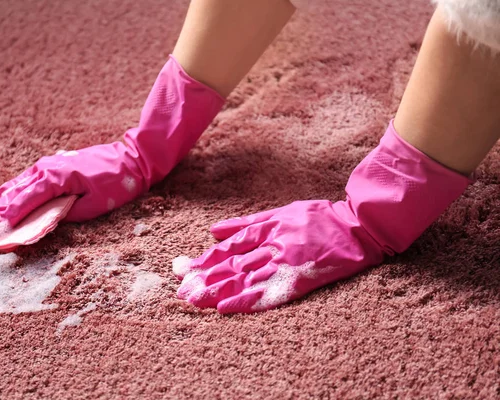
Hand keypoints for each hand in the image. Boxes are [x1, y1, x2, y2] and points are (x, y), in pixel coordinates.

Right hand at [0, 55, 223, 230]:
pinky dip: (8, 194)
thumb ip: (67, 215)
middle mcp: (46, 169)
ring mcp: (48, 166)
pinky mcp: (53, 167)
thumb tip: (41, 225)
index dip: (4, 221)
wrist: (134, 158)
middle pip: (12, 194)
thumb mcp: (96, 205)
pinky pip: (24, 183)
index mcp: (56, 178)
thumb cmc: (119, 183)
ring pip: (14, 187)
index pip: (23, 203)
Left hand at [173, 121, 469, 313]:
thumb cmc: (317, 217)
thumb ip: (247, 222)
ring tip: (195, 301)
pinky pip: (269, 292)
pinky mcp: (299, 278)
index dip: (204, 259)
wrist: (356, 227)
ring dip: (217, 291)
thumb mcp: (280, 211)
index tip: (183, 269)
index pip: (228, 247)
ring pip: (244, 279)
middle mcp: (271, 245)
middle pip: (231, 265)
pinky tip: (226, 309)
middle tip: (181, 291)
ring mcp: (284, 262)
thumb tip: (214, 230)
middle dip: (204, 278)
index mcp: (266, 228)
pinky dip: (246, 301)